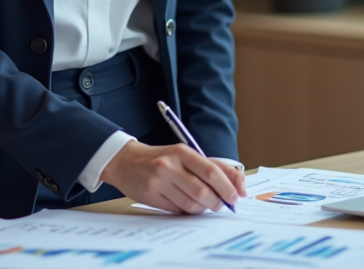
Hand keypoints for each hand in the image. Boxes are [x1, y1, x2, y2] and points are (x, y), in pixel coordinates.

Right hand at [101, 141, 246, 213]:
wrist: (126, 161)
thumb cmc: (162, 158)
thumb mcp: (185, 155)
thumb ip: (211, 167)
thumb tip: (238, 185)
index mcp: (182, 152)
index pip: (211, 171)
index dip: (228, 186)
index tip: (237, 195)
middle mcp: (170, 165)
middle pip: (203, 191)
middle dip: (218, 201)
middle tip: (222, 204)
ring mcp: (159, 181)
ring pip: (190, 204)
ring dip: (203, 208)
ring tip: (204, 205)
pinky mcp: (150, 195)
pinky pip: (176, 210)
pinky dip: (187, 211)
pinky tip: (187, 205)